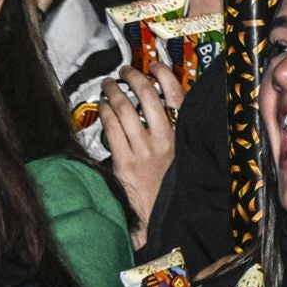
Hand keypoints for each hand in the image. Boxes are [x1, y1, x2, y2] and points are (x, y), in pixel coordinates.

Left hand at [99, 62, 185, 242]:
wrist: (161, 219)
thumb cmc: (170, 188)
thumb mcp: (183, 157)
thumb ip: (175, 133)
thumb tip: (159, 105)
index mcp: (184, 137)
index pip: (178, 97)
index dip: (165, 76)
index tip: (154, 67)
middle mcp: (166, 141)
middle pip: (148, 97)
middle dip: (133, 78)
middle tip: (124, 72)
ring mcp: (144, 151)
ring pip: (126, 109)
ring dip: (113, 92)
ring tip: (108, 85)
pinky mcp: (125, 162)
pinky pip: (112, 128)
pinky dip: (105, 112)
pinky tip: (102, 107)